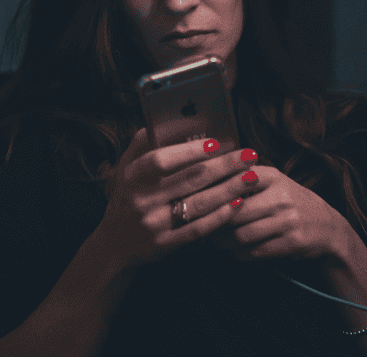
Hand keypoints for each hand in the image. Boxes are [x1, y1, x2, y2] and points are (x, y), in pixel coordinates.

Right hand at [94, 128, 258, 270]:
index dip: (189, 151)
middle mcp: (143, 200)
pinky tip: (238, 203)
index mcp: (132, 177)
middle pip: (190, 179)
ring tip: (251, 177)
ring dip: (230, 189)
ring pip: (199, 203)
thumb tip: (164, 121)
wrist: (114, 245)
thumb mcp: (124, 169)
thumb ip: (141, 145)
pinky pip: (199, 228)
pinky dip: (220, 216)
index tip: (216, 142)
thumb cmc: (126, 199)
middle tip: (249, 156)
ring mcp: (155, 223)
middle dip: (224, 166)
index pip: (162, 160)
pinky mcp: (167, 244)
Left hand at [207, 164, 349, 262]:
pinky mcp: (292, 242)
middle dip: (212, 223)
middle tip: (197, 228)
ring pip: (242, 235)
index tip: (190, 202)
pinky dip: (240, 255)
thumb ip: (244, 178)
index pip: (233, 181)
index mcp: (272, 176)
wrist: (328, 227)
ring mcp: (288, 220)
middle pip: (233, 212)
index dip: (209, 193)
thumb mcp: (273, 182)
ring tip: (212, 243)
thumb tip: (203, 184)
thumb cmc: (290, 202)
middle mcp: (280, 195)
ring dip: (223, 242)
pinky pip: (256, 252)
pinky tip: (233, 253)